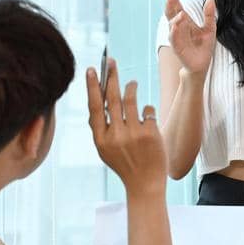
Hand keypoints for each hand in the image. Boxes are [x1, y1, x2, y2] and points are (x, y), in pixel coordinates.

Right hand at [87, 59, 166, 195]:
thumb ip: (101, 128)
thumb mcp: (105, 150)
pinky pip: (148, 109)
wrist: (145, 183)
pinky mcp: (151, 134)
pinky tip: (146, 114)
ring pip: (131, 99)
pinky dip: (147, 108)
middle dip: (111, 76)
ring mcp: (133, 134)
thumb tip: (98, 99)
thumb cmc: (125, 163)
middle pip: (112, 98)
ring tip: (132, 83)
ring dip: (131, 87)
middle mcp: (115, 135)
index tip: (92, 70)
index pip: (95, 107)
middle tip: (111, 61)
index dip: (93, 87)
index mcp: (101, 139)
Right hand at [163, 0, 215, 76]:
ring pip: (173, 26)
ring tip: (180, 13)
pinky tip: (175, 26)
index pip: (177, 6)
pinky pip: (174, 39)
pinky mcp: (178, 48)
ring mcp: (177, 37)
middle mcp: (179, 28)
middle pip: (172, 14)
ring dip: (175, 19)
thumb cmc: (203, 46)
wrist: (201, 64)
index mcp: (186, 21)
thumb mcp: (210, 28)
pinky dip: (174, 33)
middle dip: (170, 6)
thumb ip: (209, 15)